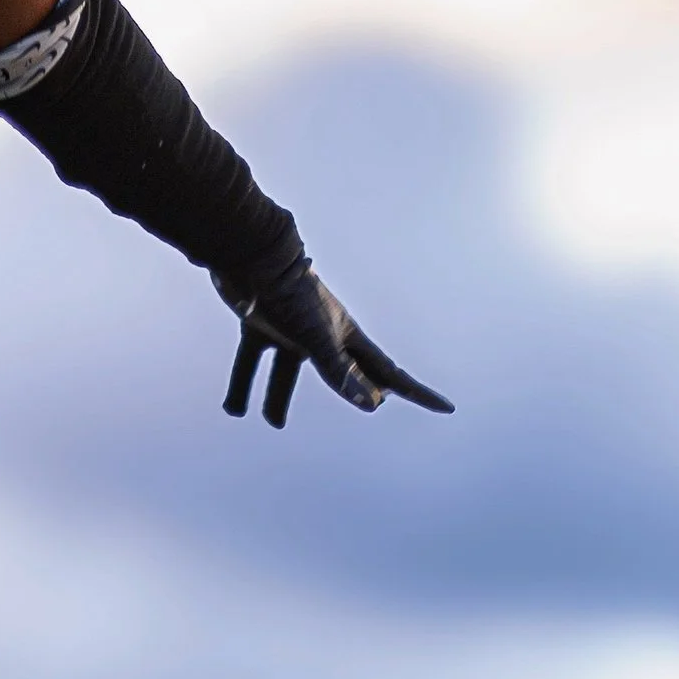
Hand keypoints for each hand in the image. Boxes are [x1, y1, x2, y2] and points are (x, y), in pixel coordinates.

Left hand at [212, 245, 453, 427]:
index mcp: (346, 335)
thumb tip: (371, 405)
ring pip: (286, 372)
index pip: (389, 372)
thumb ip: (340, 371)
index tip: (445, 407)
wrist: (249, 255)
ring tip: (273, 422)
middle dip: (362, 388)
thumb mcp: (317, 337)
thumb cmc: (289, 293)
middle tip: (377, 403)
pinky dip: (243, 386)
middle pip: (347, 372)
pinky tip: (232, 409)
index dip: (416, 392)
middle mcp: (321, 333)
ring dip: (279, 398)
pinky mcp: (259, 324)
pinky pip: (251, 362)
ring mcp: (289, 329)